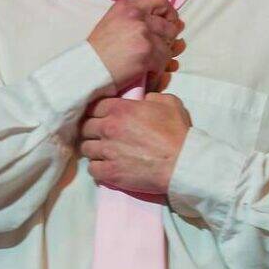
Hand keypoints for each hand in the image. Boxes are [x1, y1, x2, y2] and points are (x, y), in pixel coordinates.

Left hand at [76, 91, 190, 197]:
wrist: (182, 163)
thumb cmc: (178, 133)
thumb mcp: (169, 103)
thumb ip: (152, 96)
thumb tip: (144, 99)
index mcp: (120, 109)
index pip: (94, 106)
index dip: (97, 112)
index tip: (101, 117)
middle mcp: (109, 128)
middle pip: (86, 127)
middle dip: (92, 130)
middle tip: (101, 136)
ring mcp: (107, 151)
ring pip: (86, 148)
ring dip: (93, 149)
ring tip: (103, 153)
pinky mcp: (110, 172)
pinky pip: (92, 169)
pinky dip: (97, 168)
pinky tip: (105, 167)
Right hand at [85, 0, 180, 94]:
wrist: (88, 67)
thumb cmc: (99, 49)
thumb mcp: (115, 22)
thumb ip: (138, 18)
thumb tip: (177, 25)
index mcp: (128, 6)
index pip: (162, 1)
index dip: (170, 15)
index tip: (167, 26)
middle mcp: (137, 16)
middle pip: (170, 26)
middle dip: (168, 40)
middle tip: (158, 49)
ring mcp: (143, 34)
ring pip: (169, 47)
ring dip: (162, 58)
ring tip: (150, 63)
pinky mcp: (146, 52)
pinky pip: (164, 62)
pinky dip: (157, 70)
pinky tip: (146, 72)